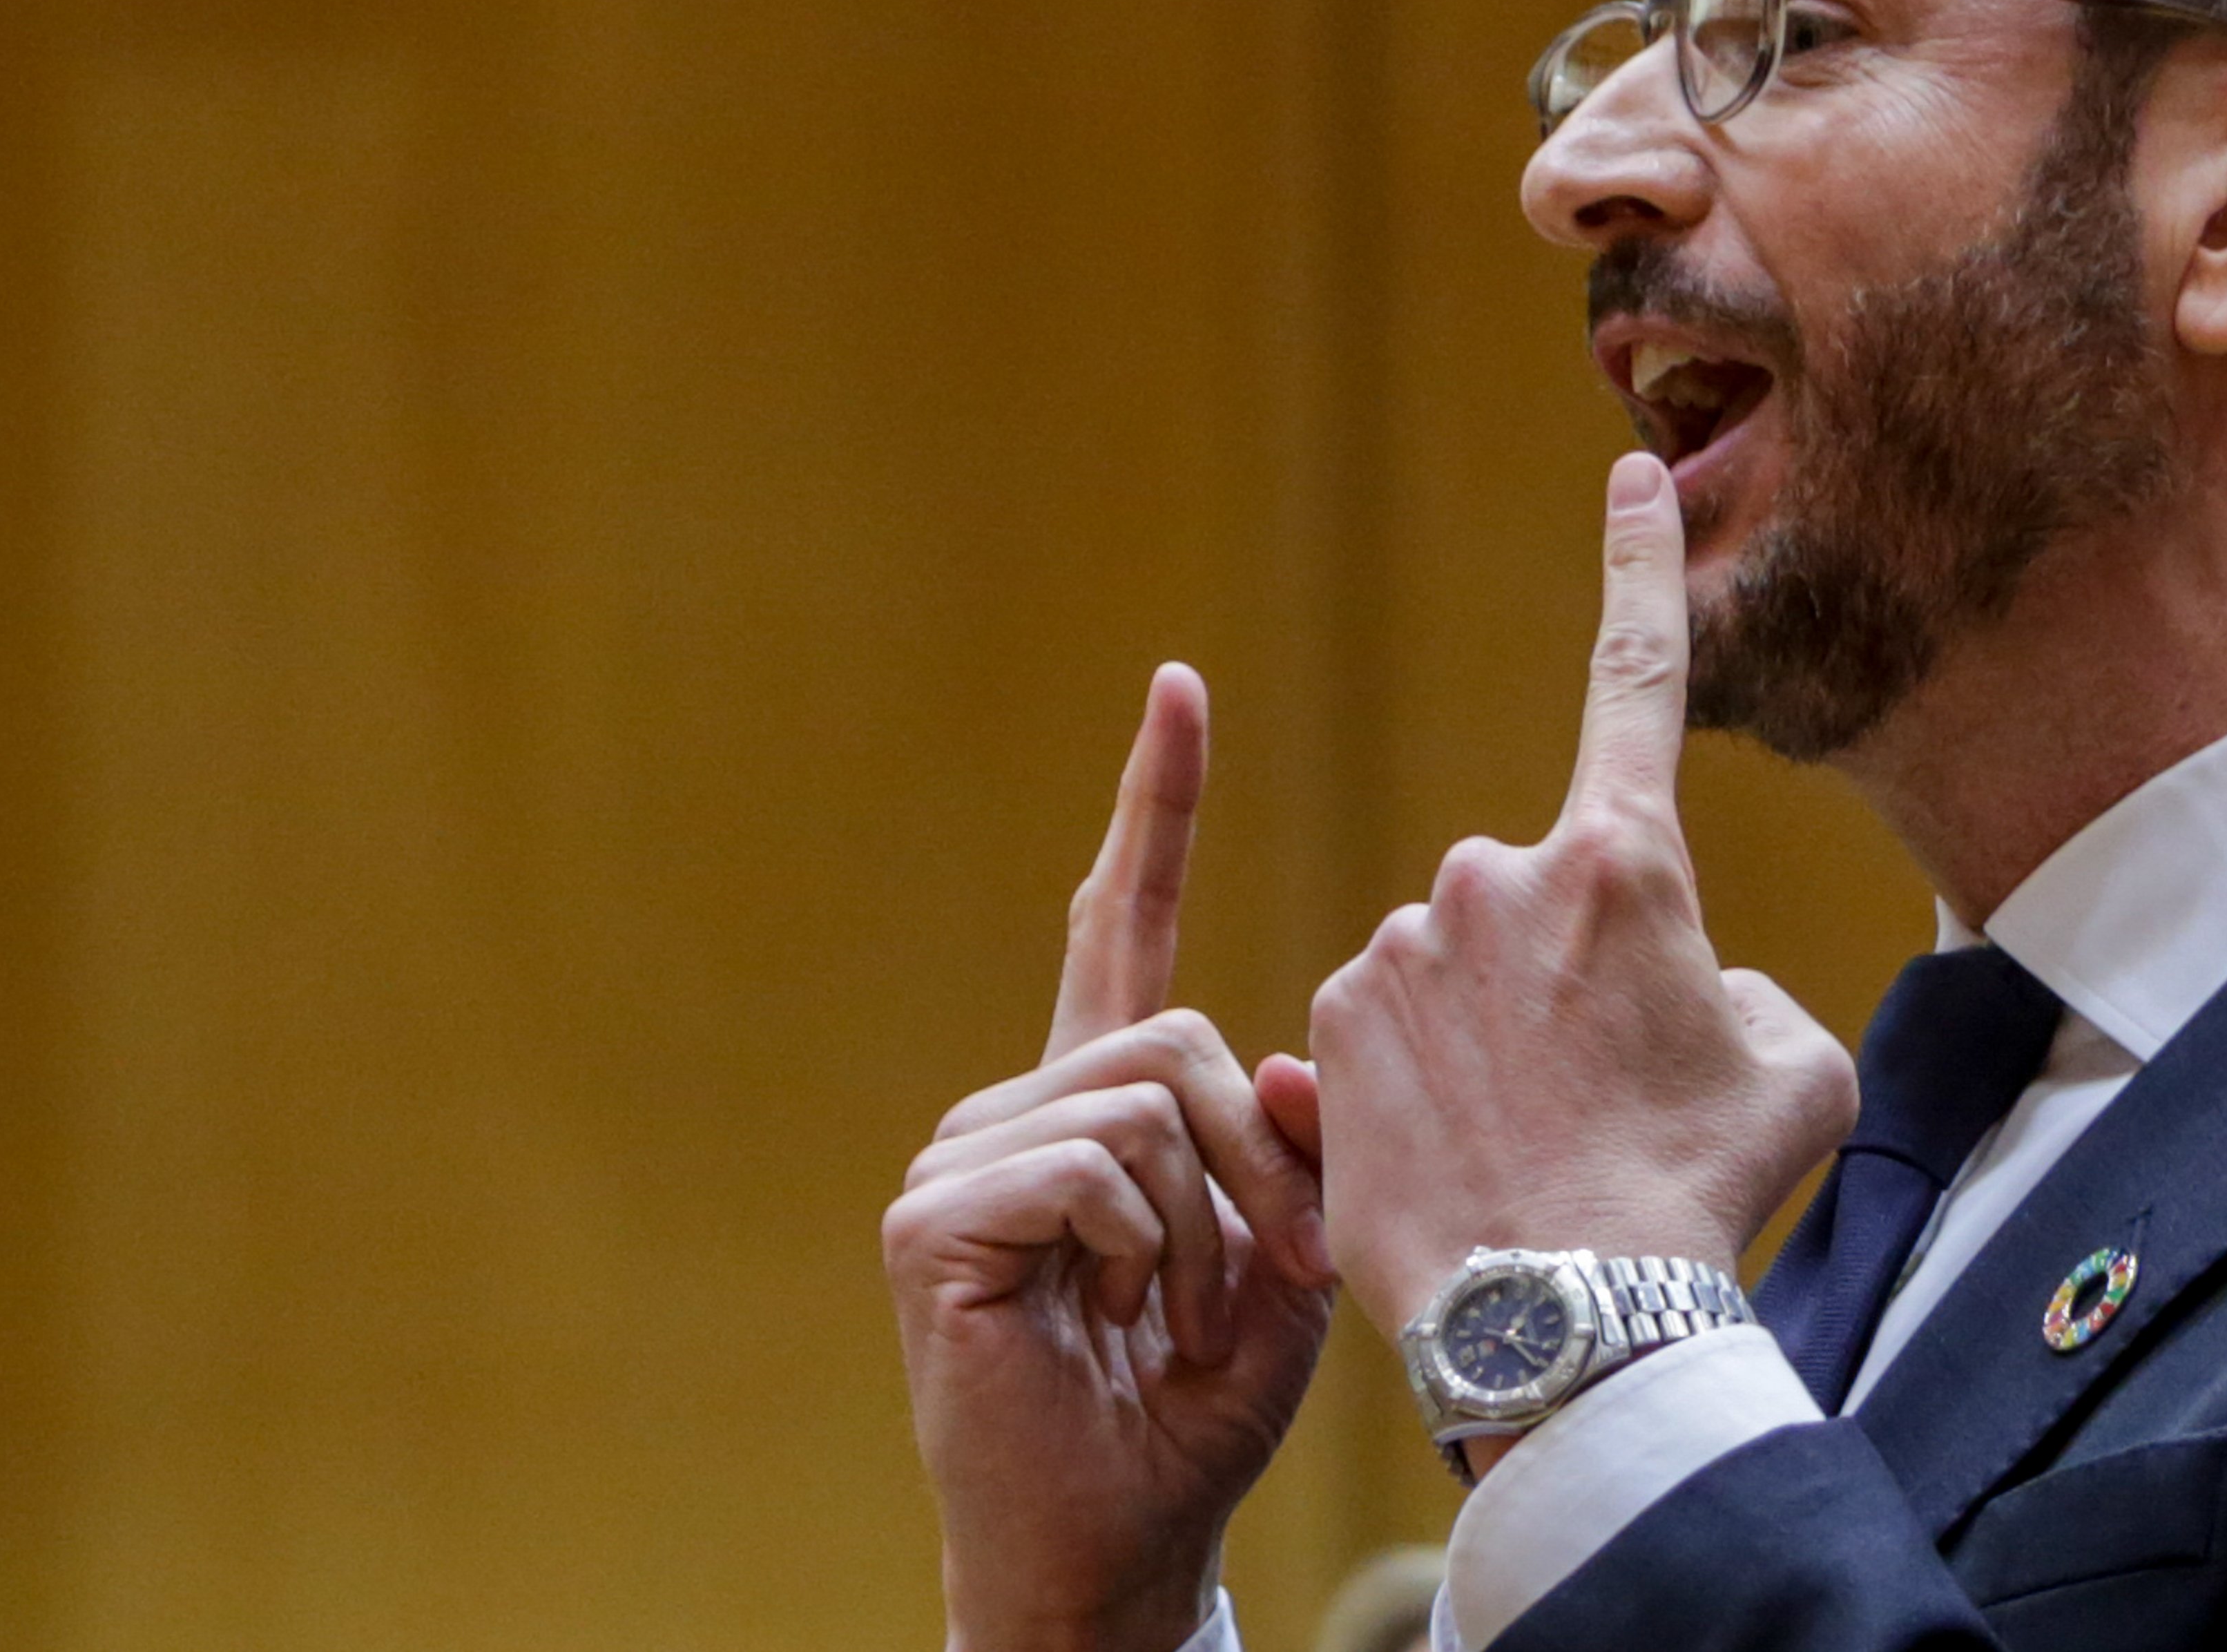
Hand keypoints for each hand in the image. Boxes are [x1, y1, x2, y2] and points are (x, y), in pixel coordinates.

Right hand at [883, 665, 1333, 1651]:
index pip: (1123, 920)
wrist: (1121, 1539)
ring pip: (1144, 1101)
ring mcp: (962, 1158)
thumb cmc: (1197, 1406)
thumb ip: (1294, 1143)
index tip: (1181, 687)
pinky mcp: (932, 1220)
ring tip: (1174, 1321)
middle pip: (1178, 1036)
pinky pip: (1089, 1167)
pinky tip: (1112, 1320)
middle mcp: (1019, 1104)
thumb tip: (1280, 1059)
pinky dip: (1140, 1250)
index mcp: (1099, 1099)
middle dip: (1256, 1163)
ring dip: (1202, 1227)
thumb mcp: (1286, 1254)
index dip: (1154, 805)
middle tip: (1257, 1275)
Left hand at [1289, 453, 1856, 1348]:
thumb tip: (1687, 988)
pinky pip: (1375, 1046)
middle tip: (1592, 1102)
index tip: (1628, 474)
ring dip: (1476, 1049)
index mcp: (1623, 862)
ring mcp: (1401, 953)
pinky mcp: (1329, 1032)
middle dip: (1552, 983)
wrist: (1572, 1317)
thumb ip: (1738, 992)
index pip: (1640, 676)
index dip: (1641, 567)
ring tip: (1524, 1157)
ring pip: (1447, 979)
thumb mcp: (1786, 1073)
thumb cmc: (1698, 1193)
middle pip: (1530, 907)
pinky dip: (1406, 1100)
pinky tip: (1451, 1173)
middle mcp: (1495, 878)